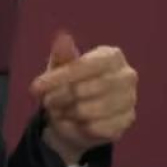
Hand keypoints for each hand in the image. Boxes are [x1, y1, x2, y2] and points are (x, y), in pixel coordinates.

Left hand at [29, 32, 137, 164]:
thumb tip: (63, 38)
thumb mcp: (61, 67)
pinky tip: (73, 122)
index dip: (59, 77)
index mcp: (112, 56)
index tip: (36, 87)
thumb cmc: (71, 83)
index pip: (85, 66)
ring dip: (66, 112)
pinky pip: (95, 128)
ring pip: (88, 111)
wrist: (80, 115)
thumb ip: (62, 54)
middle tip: (47, 101)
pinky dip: (77, 127)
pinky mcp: (127, 122)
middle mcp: (127, 76)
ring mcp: (130, 99)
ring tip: (59, 110)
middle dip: (60, 96)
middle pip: (85, 89)